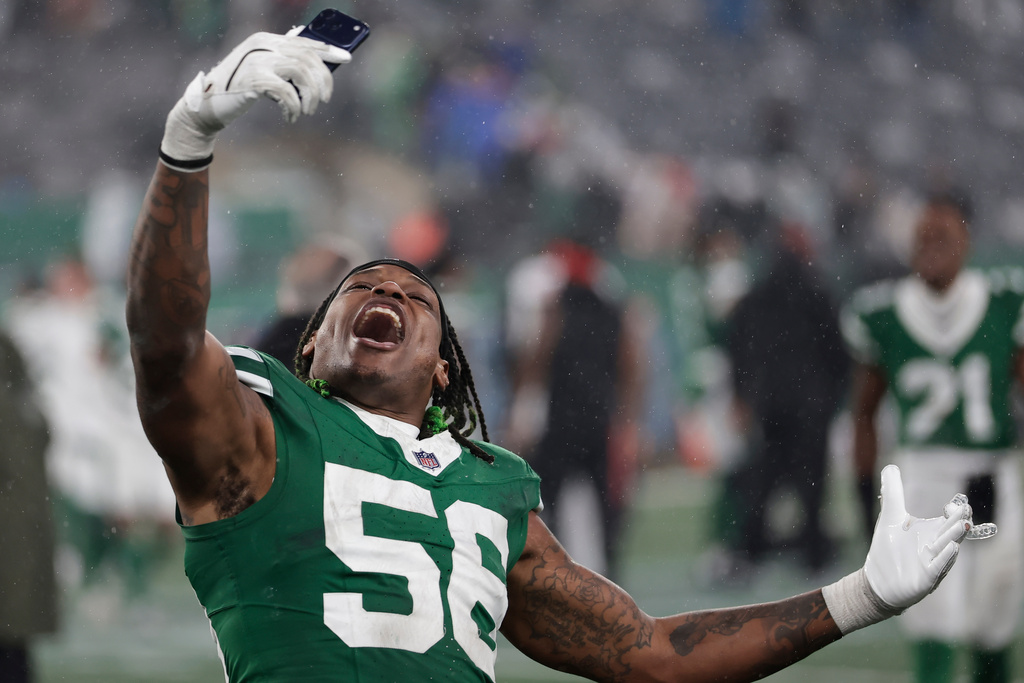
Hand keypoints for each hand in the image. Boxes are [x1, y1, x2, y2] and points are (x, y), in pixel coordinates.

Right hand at [161, 29, 351, 164]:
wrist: (208, 104)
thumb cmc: (240, 89)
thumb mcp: (264, 71)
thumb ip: (284, 63)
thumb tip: (314, 62)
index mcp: (268, 39)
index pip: (304, 41)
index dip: (328, 49)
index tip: (347, 58)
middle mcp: (263, 45)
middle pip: (307, 57)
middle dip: (322, 80)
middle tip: (324, 100)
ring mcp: (257, 60)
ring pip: (300, 71)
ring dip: (310, 95)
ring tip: (307, 111)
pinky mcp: (253, 79)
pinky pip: (286, 91)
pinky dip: (293, 107)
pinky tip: (291, 117)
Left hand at [864, 464, 993, 609]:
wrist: (878, 579)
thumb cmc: (888, 549)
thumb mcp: (890, 517)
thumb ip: (893, 492)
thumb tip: (891, 466)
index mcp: (931, 532)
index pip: (949, 520)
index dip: (954, 512)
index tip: (956, 503)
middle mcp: (936, 546)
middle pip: (951, 532)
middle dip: (959, 522)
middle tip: (965, 510)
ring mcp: (932, 562)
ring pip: (947, 548)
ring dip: (955, 537)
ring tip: (963, 525)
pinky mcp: (926, 577)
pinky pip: (938, 567)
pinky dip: (945, 557)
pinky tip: (952, 547)